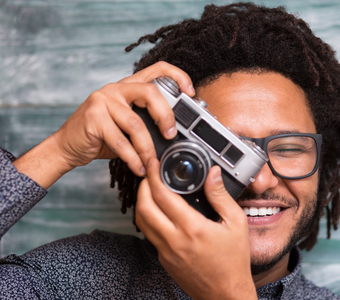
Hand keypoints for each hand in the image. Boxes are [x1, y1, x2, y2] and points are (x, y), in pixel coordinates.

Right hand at [13, 62, 194, 188]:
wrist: (67, 146)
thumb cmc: (102, 136)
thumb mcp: (129, 125)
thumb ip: (148, 123)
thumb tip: (177, 136)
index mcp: (129, 86)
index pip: (158, 68)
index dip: (178, 76)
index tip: (191, 93)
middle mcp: (116, 88)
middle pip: (150, 93)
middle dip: (166, 116)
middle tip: (171, 135)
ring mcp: (103, 100)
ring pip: (136, 123)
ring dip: (148, 148)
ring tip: (153, 163)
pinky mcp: (93, 118)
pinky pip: (120, 141)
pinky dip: (133, 158)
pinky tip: (139, 167)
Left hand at [136, 158, 257, 299]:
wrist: (226, 293)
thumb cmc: (234, 260)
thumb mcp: (236, 223)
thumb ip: (221, 196)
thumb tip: (212, 173)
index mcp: (192, 228)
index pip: (162, 195)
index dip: (154, 175)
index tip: (153, 163)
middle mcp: (174, 240)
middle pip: (143, 206)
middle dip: (143, 185)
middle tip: (149, 173)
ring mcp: (165, 251)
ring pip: (141, 221)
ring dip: (142, 201)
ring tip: (150, 189)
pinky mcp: (163, 259)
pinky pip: (149, 234)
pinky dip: (148, 218)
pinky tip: (159, 211)